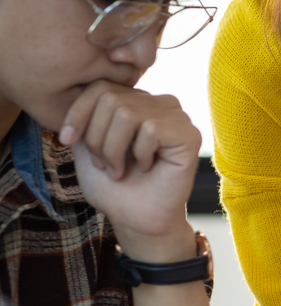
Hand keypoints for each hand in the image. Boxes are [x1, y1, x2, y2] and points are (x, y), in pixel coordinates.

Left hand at [59, 81, 199, 259]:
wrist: (137, 219)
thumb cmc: (113, 186)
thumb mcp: (88, 145)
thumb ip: (87, 115)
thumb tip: (78, 89)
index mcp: (136, 102)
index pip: (101, 86)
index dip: (78, 112)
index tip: (67, 141)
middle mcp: (158, 103)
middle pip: (111, 99)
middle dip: (97, 137)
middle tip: (104, 165)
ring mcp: (177, 117)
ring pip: (127, 113)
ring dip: (114, 149)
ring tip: (120, 169)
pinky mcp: (189, 134)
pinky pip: (151, 129)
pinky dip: (140, 154)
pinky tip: (148, 168)